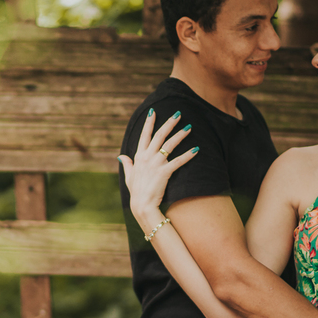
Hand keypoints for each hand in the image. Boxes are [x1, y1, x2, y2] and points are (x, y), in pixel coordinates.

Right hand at [117, 108, 196, 225]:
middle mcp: (147, 157)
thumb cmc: (136, 192)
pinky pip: (178, 161)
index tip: (153, 112)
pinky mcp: (164, 172)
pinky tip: (196, 149)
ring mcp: (156, 164)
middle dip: (169, 123)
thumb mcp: (128, 176)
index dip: (149, 123)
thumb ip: (127, 164)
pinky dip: (188, 155)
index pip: (144, 136)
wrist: (142, 205)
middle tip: (178, 114)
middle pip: (159, 135)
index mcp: (138, 156)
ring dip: (180, 135)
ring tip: (189, 128)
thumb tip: (121, 156)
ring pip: (170, 144)